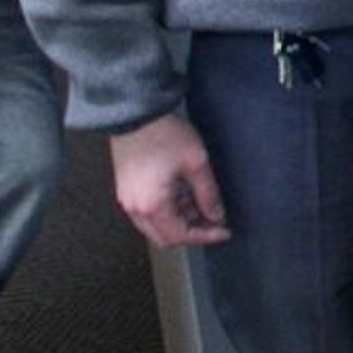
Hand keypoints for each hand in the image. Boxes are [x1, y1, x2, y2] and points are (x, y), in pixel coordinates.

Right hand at [109, 112, 230, 247]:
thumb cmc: (166, 137)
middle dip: (192, 232)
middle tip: (215, 221)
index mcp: (152, 206)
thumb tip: (217, 215)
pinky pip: (148, 212)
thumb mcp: (196, 164)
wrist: (137, 115)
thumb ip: (208, 194)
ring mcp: (128, 200)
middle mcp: (135, 209)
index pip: (180, 236)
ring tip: (203, 205)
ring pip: (156, 225)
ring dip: (180, 221)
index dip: (205, 236)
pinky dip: (168, 211)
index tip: (225, 231)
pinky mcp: (127, 190)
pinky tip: (186, 196)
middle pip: (165, 236)